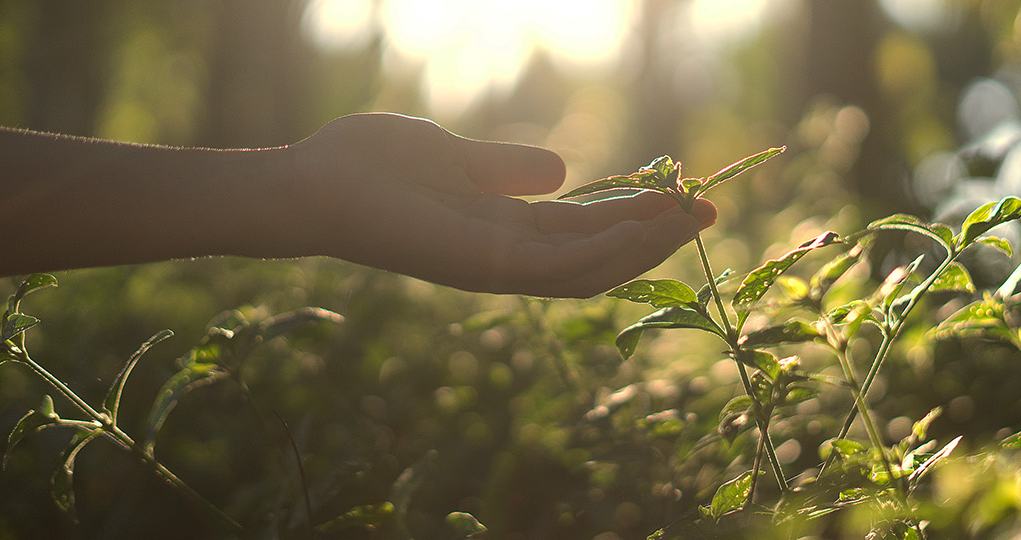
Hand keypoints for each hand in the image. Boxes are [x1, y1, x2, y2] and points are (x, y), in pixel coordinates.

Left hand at [284, 113, 716, 297]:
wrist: (314, 182)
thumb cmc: (371, 165)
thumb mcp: (456, 156)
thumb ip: (506, 168)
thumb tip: (562, 171)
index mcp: (501, 231)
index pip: (582, 234)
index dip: (633, 219)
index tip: (679, 196)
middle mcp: (504, 258)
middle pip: (595, 258)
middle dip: (652, 238)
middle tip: (706, 211)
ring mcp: (494, 267)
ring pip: (587, 270)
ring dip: (641, 247)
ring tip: (687, 218)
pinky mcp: (481, 265)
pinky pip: (556, 267)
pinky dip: (602, 250)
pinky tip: (639, 227)